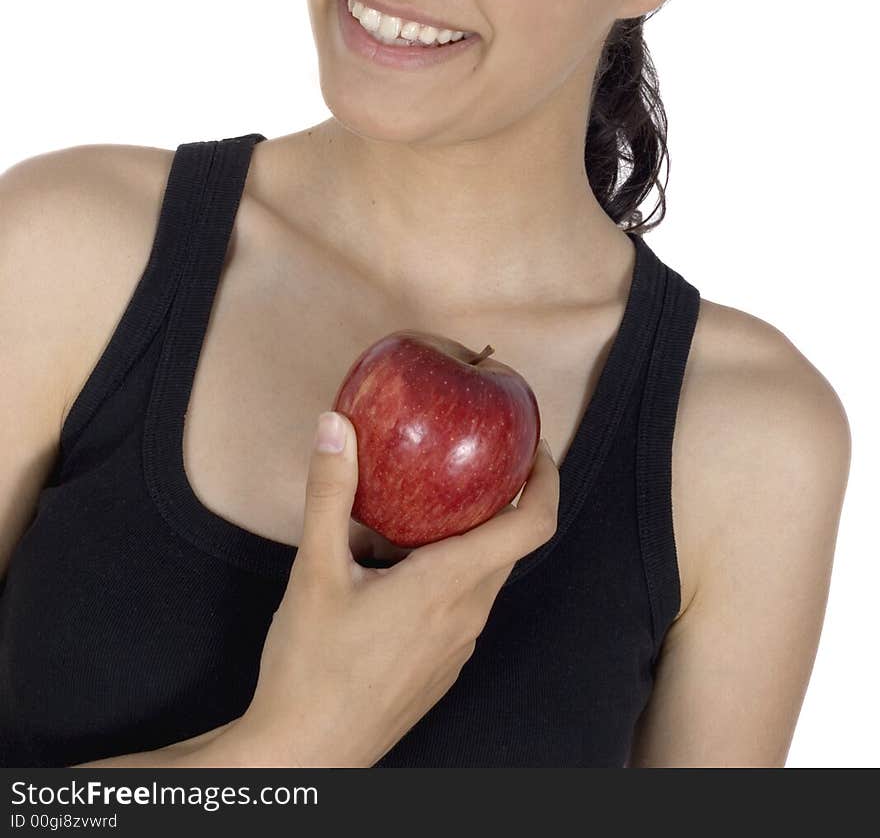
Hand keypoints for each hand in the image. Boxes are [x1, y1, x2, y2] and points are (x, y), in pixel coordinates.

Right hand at [232, 409, 559, 766]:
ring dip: (462, 540)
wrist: (305, 755)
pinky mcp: (440, 668)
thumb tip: (334, 425)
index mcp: (448, 586)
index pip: (532, 527)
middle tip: (468, 460)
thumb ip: (329, 493)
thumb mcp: (314, 570)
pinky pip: (458, 607)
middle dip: (498, 501)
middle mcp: (466, 616)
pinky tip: (390, 569)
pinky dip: (443, 575)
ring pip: (479, 578)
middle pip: (506, 547)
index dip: (546, 481)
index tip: (537, 447)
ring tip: (413, 510)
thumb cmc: (311, 668)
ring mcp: (456, 648)